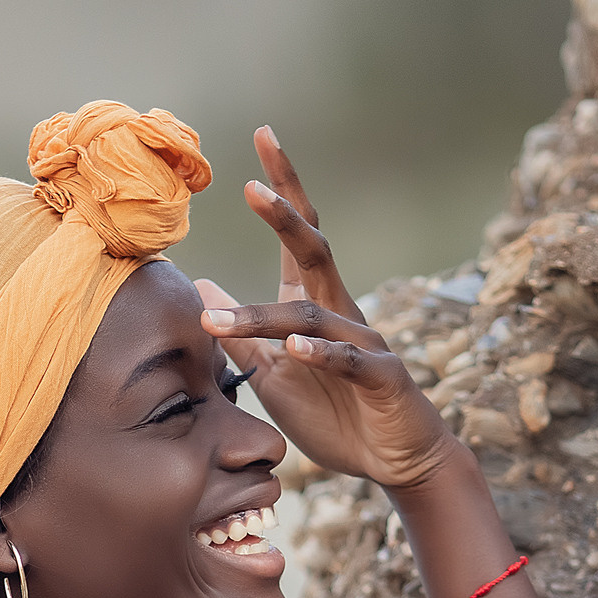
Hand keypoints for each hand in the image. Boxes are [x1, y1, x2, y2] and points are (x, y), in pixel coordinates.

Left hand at [194, 127, 456, 492]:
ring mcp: (364, 340)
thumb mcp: (273, 375)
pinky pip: (350, 359)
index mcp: (312, 304)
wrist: (396, 460)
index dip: (282, 189)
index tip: (261, 138)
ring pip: (311, 316)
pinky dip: (320, 355)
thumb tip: (201, 288)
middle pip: (313, 249)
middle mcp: (339, 310)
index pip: (296, 237)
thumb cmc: (336, 414)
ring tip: (218, 321)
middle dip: (284, 215)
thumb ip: (241, 335)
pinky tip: (293, 349)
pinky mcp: (383, 376)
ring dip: (261, 319)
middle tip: (251, 185)